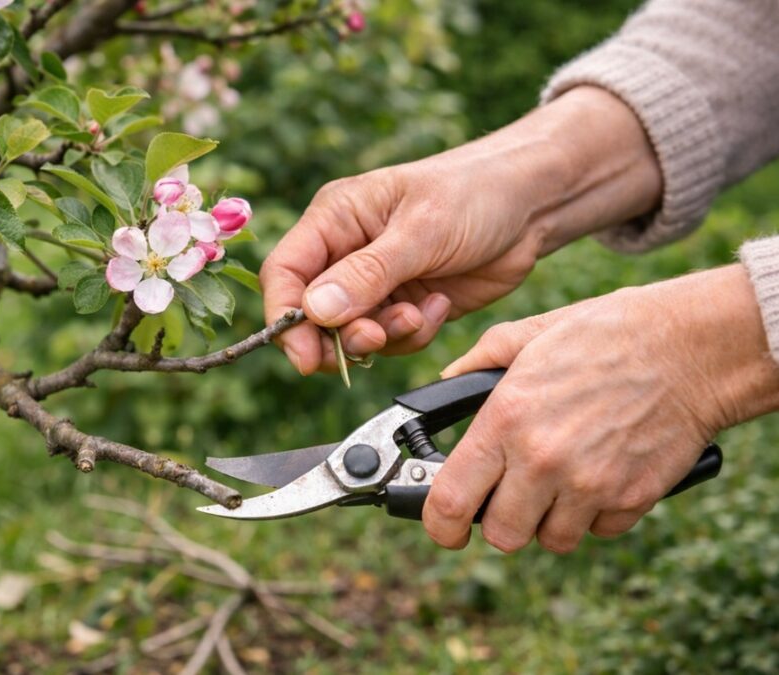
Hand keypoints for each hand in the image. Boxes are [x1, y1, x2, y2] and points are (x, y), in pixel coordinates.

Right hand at [261, 86, 663, 373]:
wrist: (533, 204)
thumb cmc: (476, 192)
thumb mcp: (421, 230)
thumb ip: (367, 273)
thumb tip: (314, 311)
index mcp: (335, 218)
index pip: (286, 273)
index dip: (286, 317)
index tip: (306, 357)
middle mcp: (347, 252)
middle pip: (312, 314)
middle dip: (342, 336)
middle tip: (375, 338)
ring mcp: (376, 282)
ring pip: (353, 334)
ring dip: (385, 337)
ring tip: (418, 313)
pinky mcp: (405, 304)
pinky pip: (391, 340)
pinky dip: (413, 334)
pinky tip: (440, 304)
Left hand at [424, 265, 778, 552]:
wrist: (689, 347)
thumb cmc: (606, 335)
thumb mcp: (528, 335)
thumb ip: (476, 362)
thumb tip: (443, 384)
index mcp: (506, 419)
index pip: (451, 500)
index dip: (439, 524)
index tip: (443, 527)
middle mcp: (542, 459)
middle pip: (500, 535)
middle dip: (500, 519)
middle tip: (511, 493)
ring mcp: (590, 484)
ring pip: (550, 540)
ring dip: (550, 519)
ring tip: (560, 478)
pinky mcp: (632, 498)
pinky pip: (598, 531)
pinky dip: (596, 513)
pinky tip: (600, 473)